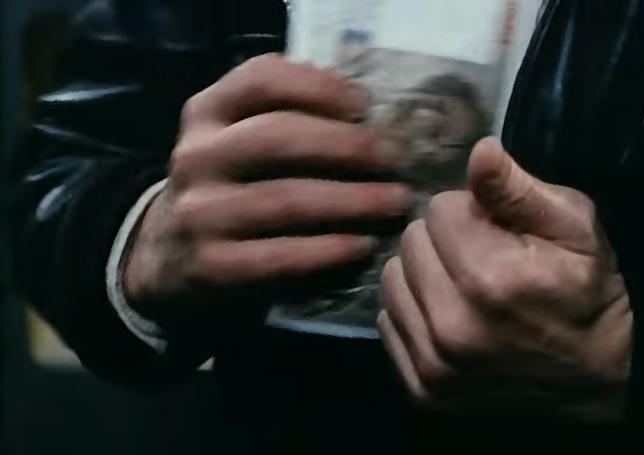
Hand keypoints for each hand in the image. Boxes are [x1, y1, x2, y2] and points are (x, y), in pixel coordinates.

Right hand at [124, 54, 410, 326]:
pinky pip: (280, 256)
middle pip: (278, 137)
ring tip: (396, 201)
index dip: (320, 87)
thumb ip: (288, 113)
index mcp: (207, 111)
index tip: (366, 106)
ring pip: (286, 199)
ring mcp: (199, 213)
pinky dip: (329, 250)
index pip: (262, 79)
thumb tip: (368, 111)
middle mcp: (196, 156)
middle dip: (347, 145)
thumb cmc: (233, 184)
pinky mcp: (211, 266)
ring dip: (353, 200)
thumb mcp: (239, 136)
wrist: (169, 255)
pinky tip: (363, 244)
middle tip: (394, 158)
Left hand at [378, 138, 631, 422]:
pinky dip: (415, 313)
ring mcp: (434, 365)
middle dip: (444, 241)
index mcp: (490, 278)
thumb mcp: (575, 227)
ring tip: (465, 287)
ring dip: (424, 276)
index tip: (499, 232)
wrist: (601, 374)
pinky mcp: (422, 390)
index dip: (472, 212)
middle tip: (484, 259)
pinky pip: (389, 322)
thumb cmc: (588, 290)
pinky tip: (451, 317)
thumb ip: (517, 189)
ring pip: (392, 280)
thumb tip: (479, 150)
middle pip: (410, 243)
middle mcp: (453, 325)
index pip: (439, 208)